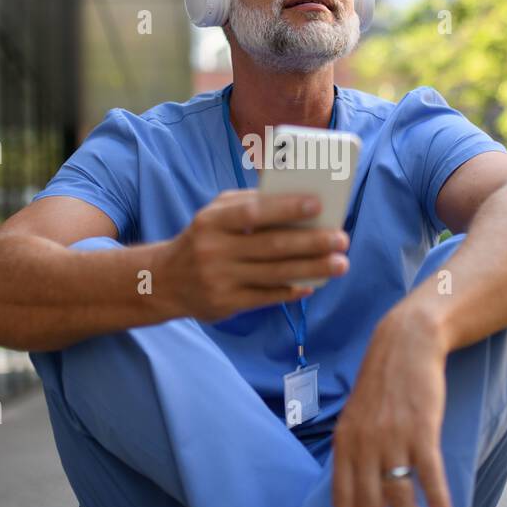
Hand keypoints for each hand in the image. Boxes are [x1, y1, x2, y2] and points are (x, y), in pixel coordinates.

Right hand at [156, 188, 349, 322]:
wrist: (165, 281)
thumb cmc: (202, 239)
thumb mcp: (214, 214)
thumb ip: (248, 203)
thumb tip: (295, 201)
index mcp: (212, 221)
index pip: (254, 212)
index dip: (287, 208)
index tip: (318, 204)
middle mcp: (214, 250)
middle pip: (272, 246)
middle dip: (312, 242)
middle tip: (341, 238)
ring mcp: (220, 280)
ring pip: (275, 274)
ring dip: (312, 269)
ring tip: (340, 263)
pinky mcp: (226, 304)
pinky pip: (266, 297)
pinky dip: (292, 291)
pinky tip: (312, 285)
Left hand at [332, 305, 453, 506]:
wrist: (405, 342)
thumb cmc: (383, 384)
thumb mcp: (357, 416)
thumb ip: (355, 452)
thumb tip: (357, 493)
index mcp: (344, 442)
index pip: (342, 497)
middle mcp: (364, 443)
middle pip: (369, 505)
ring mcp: (392, 436)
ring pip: (399, 497)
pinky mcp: (421, 428)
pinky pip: (429, 476)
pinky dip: (437, 505)